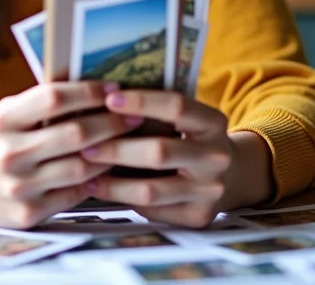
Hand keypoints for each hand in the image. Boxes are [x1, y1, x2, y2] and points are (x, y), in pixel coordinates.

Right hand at [0, 81, 141, 228]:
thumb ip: (41, 104)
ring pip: (82, 167)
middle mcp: (10, 152)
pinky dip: (95, 181)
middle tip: (135, 116)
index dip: (90, 92)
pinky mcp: (27, 213)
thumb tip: (94, 89)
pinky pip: (74, 194)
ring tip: (129, 142)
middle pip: (76, 134)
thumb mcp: (5, 113)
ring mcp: (19, 186)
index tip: (114, 89)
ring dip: (112, 153)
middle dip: (113, 122)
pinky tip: (107, 170)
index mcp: (4, 120)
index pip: (54, 98)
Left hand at [80, 89, 266, 227]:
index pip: (177, 106)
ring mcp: (210, 190)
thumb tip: (102, 99)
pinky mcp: (198, 216)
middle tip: (85, 143)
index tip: (109, 99)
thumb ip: (155, 112)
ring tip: (85, 170)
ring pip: (151, 190)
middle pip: (160, 152)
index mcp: (213, 123)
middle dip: (117, 147)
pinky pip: (152, 210)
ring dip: (112, 181)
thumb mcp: (186, 120)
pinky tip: (101, 188)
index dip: (142, 101)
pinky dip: (122, 199)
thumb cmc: (190, 140)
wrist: (229, 176)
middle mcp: (216, 157)